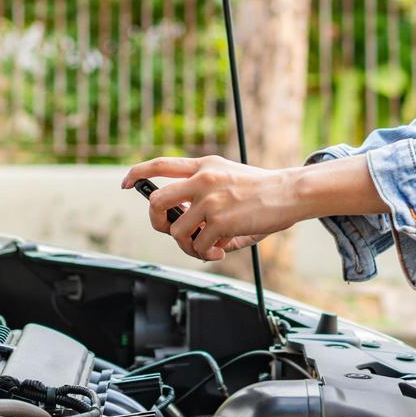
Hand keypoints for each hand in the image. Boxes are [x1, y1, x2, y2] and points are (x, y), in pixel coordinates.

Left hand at [120, 155, 302, 260]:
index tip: (126, 183)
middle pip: (157, 201)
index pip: (160, 164)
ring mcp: (210, 199)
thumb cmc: (262, 189)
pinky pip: (199, 245)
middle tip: (170, 229)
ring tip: (206, 246)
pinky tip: (220, 249)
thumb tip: (182, 227)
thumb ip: (202, 194)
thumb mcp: (227, 177)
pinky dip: (206, 252)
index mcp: (204, 165)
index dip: (137, 173)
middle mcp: (202, 179)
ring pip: (177, 230)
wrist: (289, 192)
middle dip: (156, 221)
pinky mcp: (220, 220)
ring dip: (187, 245)